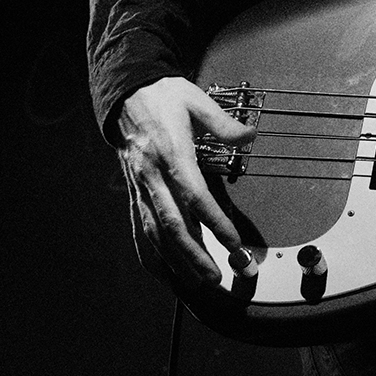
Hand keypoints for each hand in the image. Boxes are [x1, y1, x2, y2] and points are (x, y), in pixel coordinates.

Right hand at [113, 76, 254, 287]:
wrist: (125, 93)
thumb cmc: (163, 96)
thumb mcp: (196, 99)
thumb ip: (224, 123)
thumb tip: (250, 135)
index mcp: (171, 151)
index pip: (193, 194)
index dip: (213, 221)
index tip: (233, 242)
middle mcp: (152, 174)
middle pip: (172, 222)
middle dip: (194, 253)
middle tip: (215, 276)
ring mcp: (140, 186)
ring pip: (155, 231)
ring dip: (175, 260)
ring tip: (197, 281)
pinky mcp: (134, 192)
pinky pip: (139, 228)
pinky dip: (151, 254)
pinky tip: (164, 274)